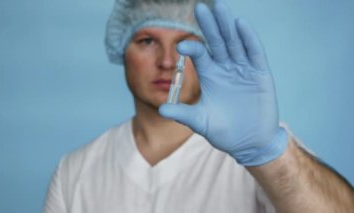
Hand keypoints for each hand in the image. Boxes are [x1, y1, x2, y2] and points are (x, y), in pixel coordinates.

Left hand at [159, 0, 287, 165]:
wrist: (249, 142)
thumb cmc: (224, 131)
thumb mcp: (200, 122)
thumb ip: (183, 114)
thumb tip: (161, 109)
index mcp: (210, 75)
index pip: (200, 54)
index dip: (191, 48)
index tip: (181, 46)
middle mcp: (225, 68)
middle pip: (216, 42)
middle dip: (209, 25)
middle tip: (200, 8)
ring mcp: (243, 69)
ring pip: (234, 42)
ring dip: (227, 26)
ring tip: (220, 8)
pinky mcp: (259, 74)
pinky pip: (253, 53)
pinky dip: (248, 39)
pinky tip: (240, 24)